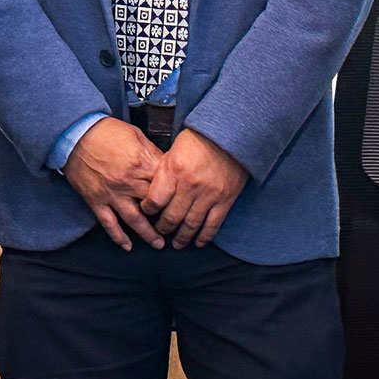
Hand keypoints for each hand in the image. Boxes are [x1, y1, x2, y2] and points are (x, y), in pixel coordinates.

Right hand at [65, 117, 167, 250]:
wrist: (76, 134)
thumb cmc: (107, 132)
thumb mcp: (136, 135)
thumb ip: (153, 153)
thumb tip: (168, 166)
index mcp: (141, 162)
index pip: (165, 183)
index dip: (176, 193)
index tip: (183, 202)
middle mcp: (128, 181)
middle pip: (154, 204)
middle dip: (167, 216)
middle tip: (177, 227)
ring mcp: (112, 193)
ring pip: (134, 220)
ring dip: (148, 234)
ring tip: (159, 244)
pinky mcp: (96, 201)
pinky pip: (109, 223)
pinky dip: (118, 237)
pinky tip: (128, 246)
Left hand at [142, 128, 248, 247]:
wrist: (230, 134)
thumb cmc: (200, 139)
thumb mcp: (174, 150)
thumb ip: (164, 172)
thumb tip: (154, 191)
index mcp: (174, 171)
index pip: (154, 201)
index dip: (147, 210)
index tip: (147, 212)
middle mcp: (189, 186)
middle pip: (171, 217)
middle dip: (163, 228)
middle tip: (160, 232)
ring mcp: (208, 195)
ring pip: (191, 225)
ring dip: (182, 238)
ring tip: (177, 243)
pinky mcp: (225, 200)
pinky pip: (212, 225)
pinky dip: (204, 237)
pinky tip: (199, 242)